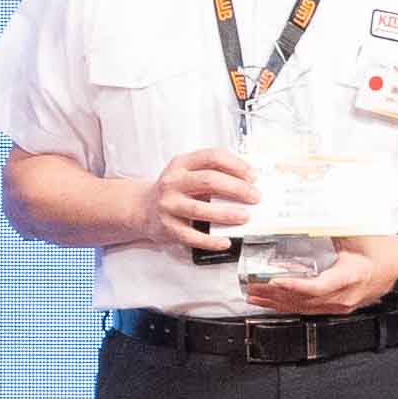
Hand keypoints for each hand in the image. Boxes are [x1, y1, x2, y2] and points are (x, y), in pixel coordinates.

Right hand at [140, 148, 259, 248]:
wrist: (143, 208)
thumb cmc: (175, 190)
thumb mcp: (188, 173)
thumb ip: (213, 172)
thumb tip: (249, 179)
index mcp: (181, 164)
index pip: (212, 157)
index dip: (236, 165)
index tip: (253, 176)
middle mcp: (172, 182)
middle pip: (208, 181)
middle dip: (237, 189)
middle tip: (255, 197)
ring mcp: (169, 205)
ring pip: (201, 209)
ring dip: (227, 213)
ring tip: (245, 216)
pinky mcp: (168, 227)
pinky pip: (192, 236)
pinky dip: (211, 240)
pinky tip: (225, 241)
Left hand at [231, 240, 388, 319]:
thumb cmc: (382, 248)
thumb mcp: (358, 234)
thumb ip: (330, 226)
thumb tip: (303, 215)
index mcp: (351, 276)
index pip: (318, 287)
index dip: (295, 286)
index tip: (274, 280)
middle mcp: (345, 295)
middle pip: (305, 301)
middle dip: (276, 296)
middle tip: (251, 288)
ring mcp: (342, 305)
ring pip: (305, 308)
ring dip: (278, 303)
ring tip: (253, 296)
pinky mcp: (339, 307)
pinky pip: (311, 309)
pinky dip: (289, 305)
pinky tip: (272, 303)